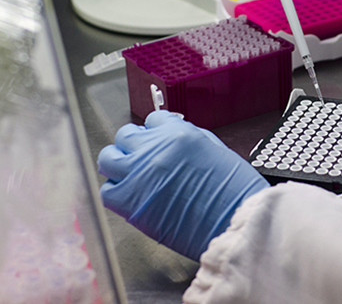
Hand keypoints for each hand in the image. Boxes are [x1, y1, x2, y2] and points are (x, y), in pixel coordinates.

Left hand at [97, 110, 268, 260]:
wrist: (233, 222)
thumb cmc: (233, 192)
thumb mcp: (216, 150)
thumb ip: (189, 139)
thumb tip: (172, 139)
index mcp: (178, 134)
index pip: (153, 120)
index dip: (155, 131)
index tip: (156, 140)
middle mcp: (155, 149)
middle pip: (126, 135)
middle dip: (134, 144)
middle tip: (142, 156)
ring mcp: (139, 174)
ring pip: (108, 158)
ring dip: (118, 164)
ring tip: (131, 174)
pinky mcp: (130, 202)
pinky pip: (108, 190)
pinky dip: (115, 191)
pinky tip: (130, 195)